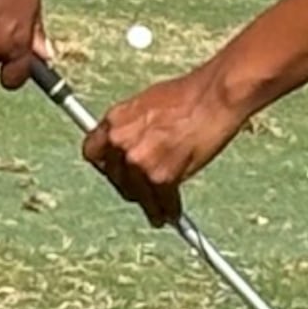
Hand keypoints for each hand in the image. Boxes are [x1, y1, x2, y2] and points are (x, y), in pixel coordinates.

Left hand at [82, 63, 252, 226]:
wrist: (215, 97)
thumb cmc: (188, 96)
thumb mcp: (146, 104)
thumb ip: (132, 126)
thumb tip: (129, 146)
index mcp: (115, 121)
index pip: (92, 153)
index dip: (106, 164)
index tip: (116, 171)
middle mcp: (121, 142)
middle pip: (115, 178)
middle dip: (129, 185)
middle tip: (143, 189)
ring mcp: (139, 161)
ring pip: (137, 195)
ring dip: (149, 204)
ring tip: (158, 211)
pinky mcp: (161, 177)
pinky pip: (162, 202)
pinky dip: (169, 209)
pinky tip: (173, 212)